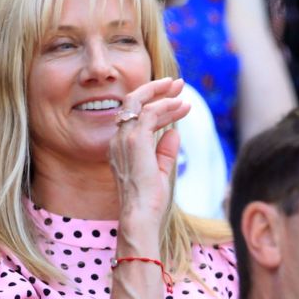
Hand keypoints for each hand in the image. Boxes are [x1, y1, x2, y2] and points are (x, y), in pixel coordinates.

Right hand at [108, 77, 189, 253]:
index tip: (177, 101)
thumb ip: (164, 151)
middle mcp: (117, 140)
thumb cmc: (149, 201)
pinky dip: (164, 106)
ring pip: (138, 103)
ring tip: (180, 88)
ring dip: (161, 94)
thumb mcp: (159, 172)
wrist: (141, 215)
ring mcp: (123, 139)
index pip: (136, 118)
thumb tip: (173, 132)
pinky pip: (148, 113)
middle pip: (133, 103)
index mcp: (120, 147)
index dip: (157, 106)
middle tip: (177, 84)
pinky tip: (179, 105)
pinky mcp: (135, 140)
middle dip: (156, 90)